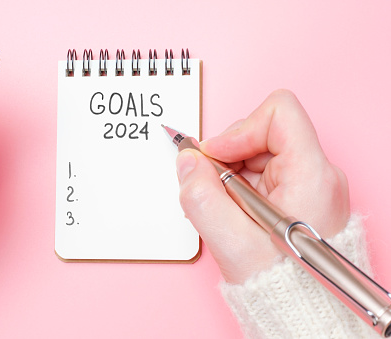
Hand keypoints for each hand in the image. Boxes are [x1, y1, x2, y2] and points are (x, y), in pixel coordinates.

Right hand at [176, 90, 349, 283]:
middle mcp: (316, 172)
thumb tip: (187, 161)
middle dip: (227, 157)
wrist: (304, 308)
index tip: (215, 156)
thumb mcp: (233, 244)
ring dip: (230, 174)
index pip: (278, 114)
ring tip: (223, 207)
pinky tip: (232, 210)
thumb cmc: (282, 284)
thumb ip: (202, 198)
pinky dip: (238, 185)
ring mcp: (309, 181)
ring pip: (257, 152)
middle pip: (262, 132)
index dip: (238, 129)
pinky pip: (261, 170)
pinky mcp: (298, 191)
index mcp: (311, 175)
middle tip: (211, 188)